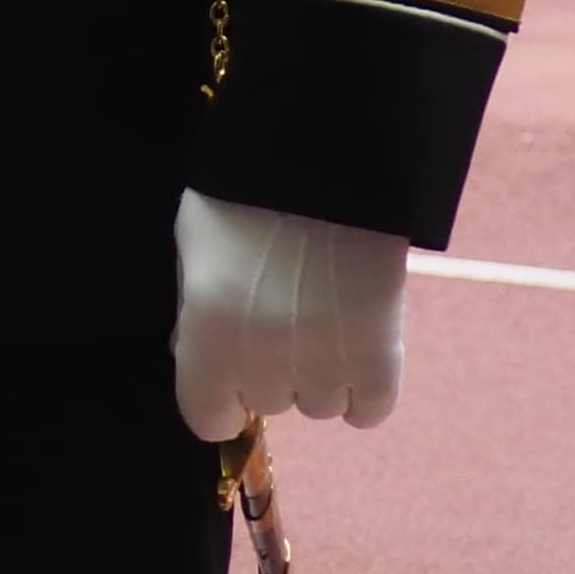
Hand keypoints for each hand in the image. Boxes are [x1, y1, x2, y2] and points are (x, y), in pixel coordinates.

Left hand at [170, 189, 409, 441]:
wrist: (329, 156)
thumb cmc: (247, 191)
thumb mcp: (196, 243)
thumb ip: (194, 309)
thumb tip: (193, 353)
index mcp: (209, 336)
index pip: (206, 417)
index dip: (218, 395)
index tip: (229, 369)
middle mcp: (264, 363)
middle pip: (267, 400)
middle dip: (269, 366)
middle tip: (283, 311)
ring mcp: (326, 365)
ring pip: (318, 404)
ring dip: (318, 372)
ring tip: (326, 312)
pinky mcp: (381, 360)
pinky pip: (370, 408)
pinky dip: (364, 388)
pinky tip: (358, 345)